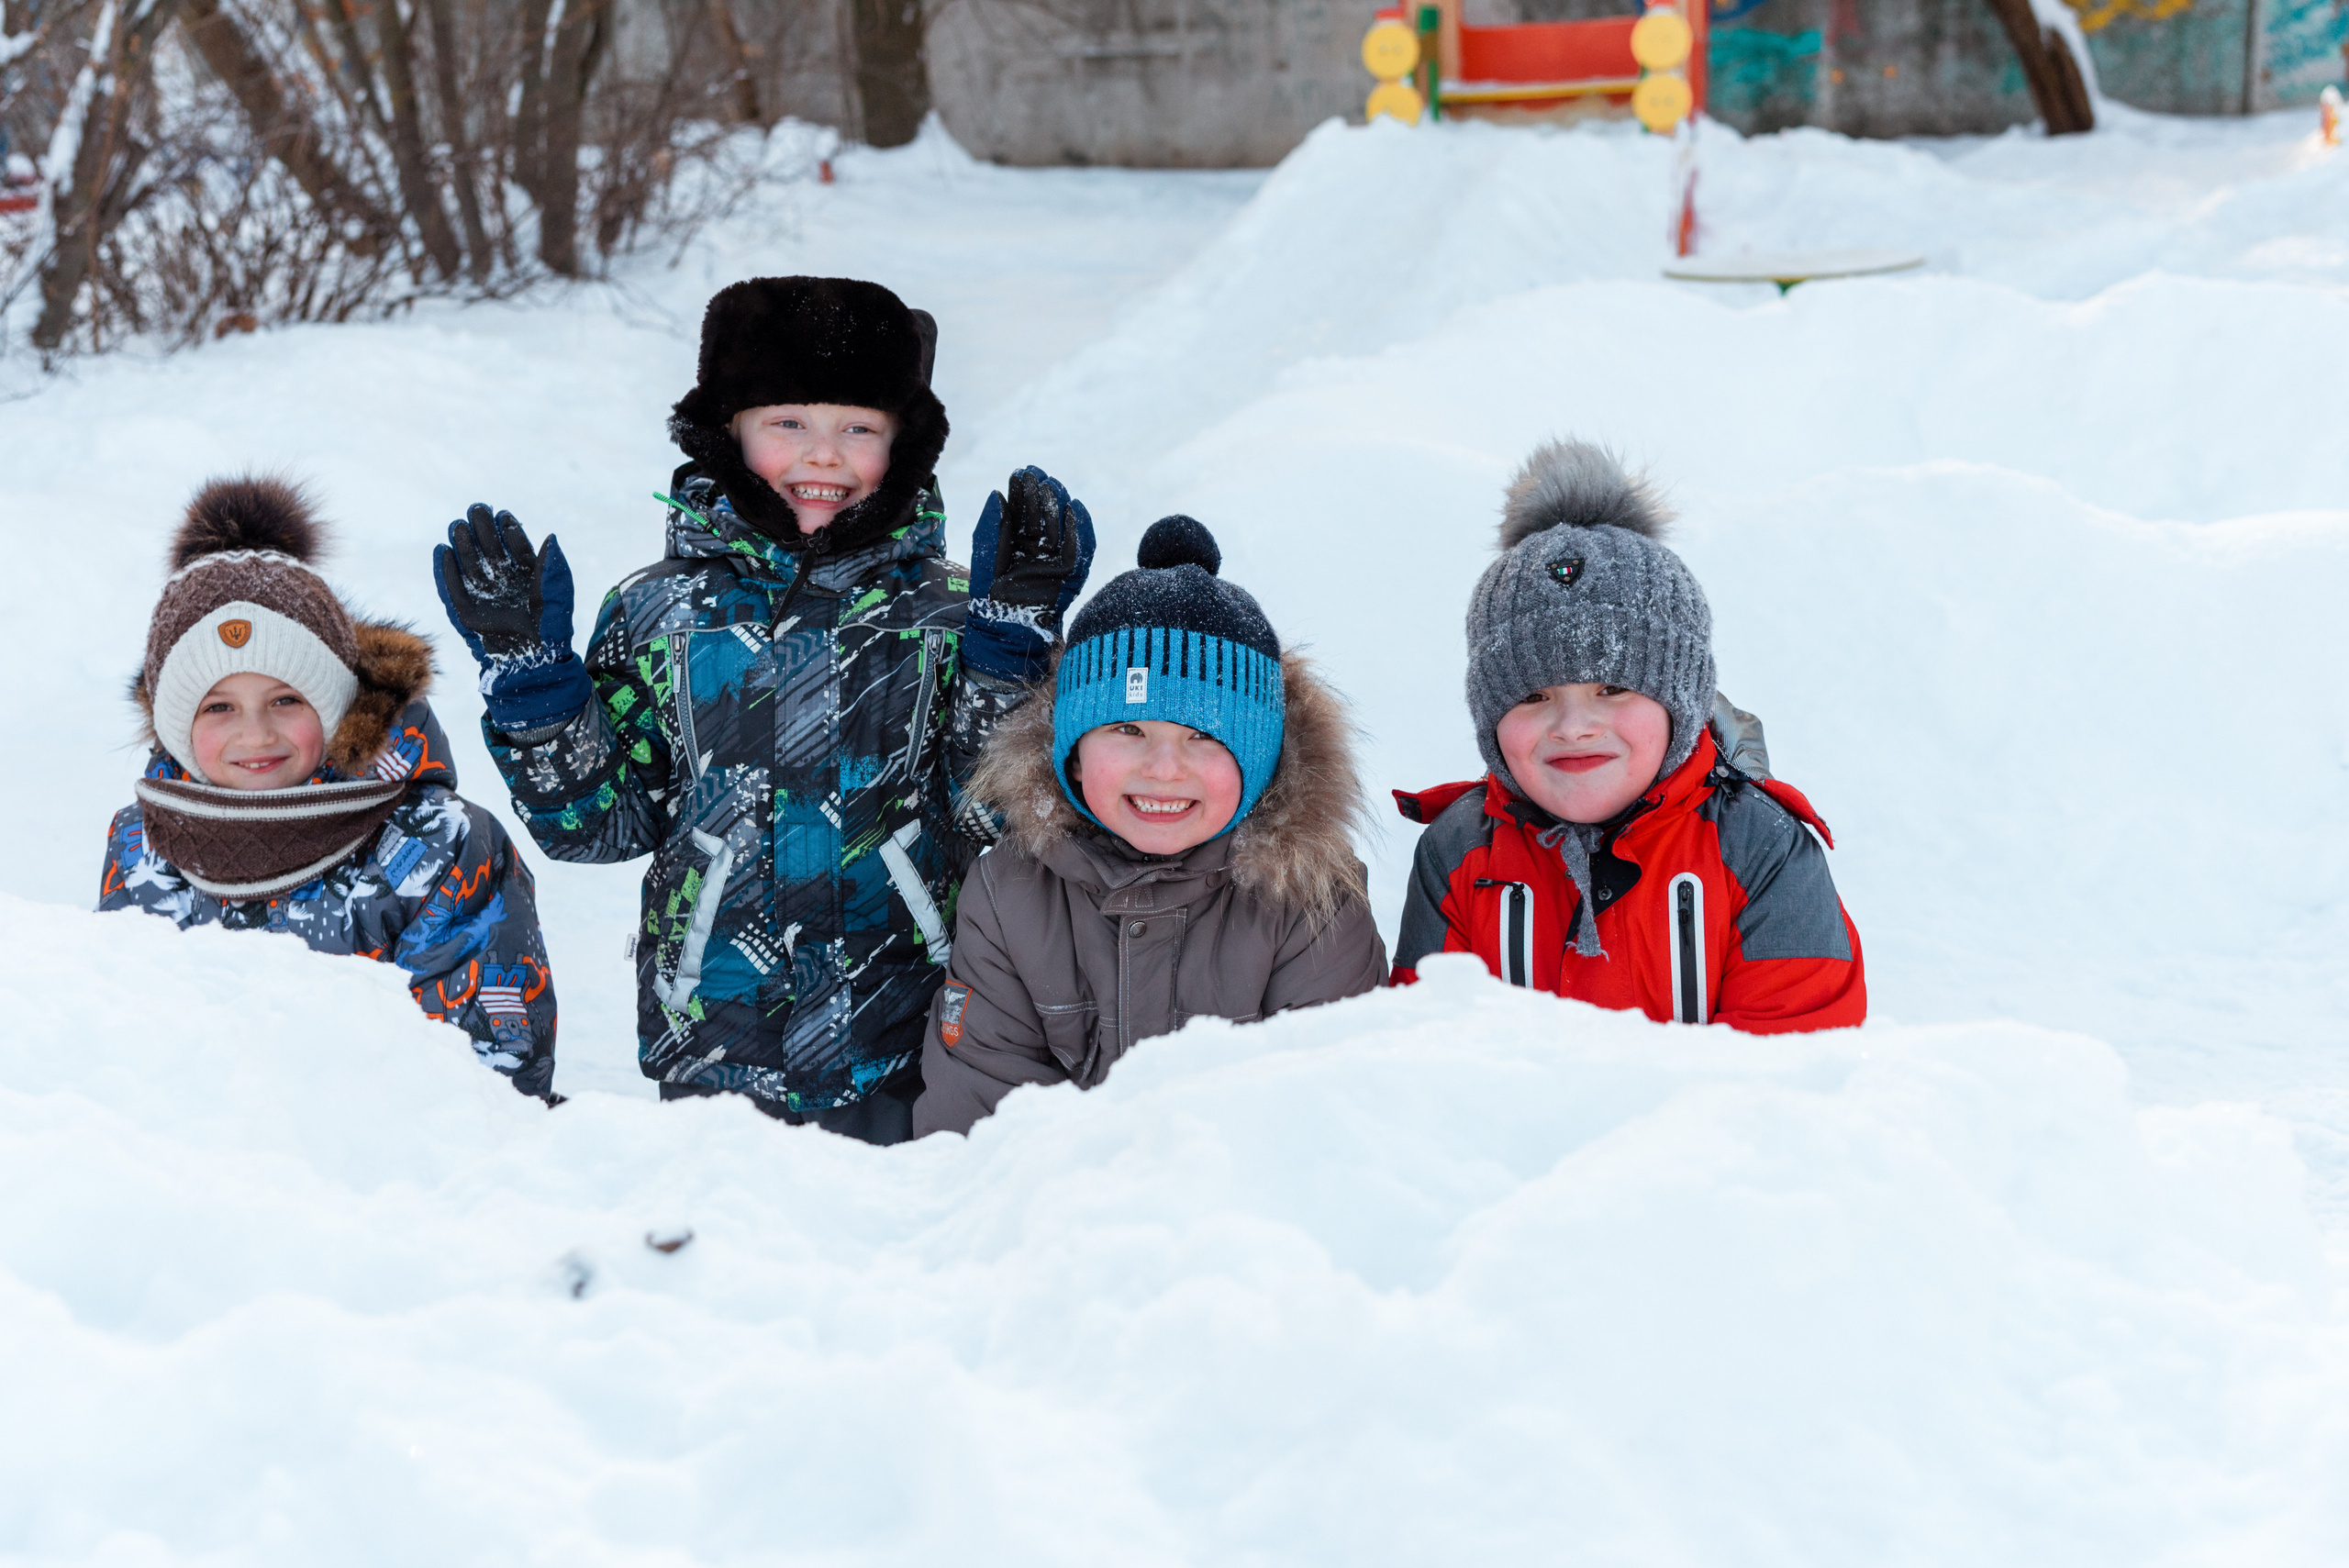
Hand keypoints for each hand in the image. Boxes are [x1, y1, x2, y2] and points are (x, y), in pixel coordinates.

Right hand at [434, 504, 575, 664]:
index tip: (503, 514)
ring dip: (463, 544)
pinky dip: (445, 571)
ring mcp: (484, 596)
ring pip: (470, 564)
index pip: (515, 547)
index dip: (508, 530)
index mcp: (526, 576)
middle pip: (489, 550)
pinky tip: (442, 551)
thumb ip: (554, 566)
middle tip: (476, 509)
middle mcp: (503, 583)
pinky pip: (452, 589)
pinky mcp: (466, 612)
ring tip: (458, 525)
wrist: (534, 659)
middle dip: (482, 529)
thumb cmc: (551, 627)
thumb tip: (551, 537)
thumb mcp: (558, 594)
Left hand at [969, 466, 1093, 618]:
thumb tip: (996, 494)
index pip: (1023, 509)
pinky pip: (1080, 549)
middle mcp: (1038, 546)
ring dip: (1059, 504)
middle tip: (1038, 476)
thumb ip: (990, 527)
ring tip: (1053, 486)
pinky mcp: (1070, 574)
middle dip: (1042, 494)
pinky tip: (1074, 508)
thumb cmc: (989, 593)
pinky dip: (1080, 529)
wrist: (1003, 626)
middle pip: (1044, 514)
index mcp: (1017, 539)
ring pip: (1061, 526)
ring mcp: (1055, 558)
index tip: (1022, 472)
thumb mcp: (984, 555)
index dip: (1023, 490)